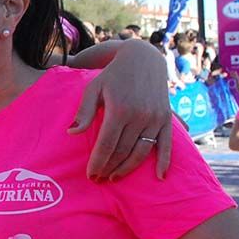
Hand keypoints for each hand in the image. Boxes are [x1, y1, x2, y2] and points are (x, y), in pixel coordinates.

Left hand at [69, 40, 171, 179]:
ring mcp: (155, 118)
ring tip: (114, 177)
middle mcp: (140, 116)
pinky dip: (164, 161)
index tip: (91, 174)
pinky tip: (160, 176)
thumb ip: (84, 112)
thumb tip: (72, 133)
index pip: (106, 144)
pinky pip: (166, 144)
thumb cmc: (112, 75)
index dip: (98, 162)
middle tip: (99, 179)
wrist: (143, 59)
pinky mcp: (166, 119)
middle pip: (123, 151)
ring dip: (128, 168)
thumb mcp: (93, 88)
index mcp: (119, 109)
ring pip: (141, 152)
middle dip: (109, 168)